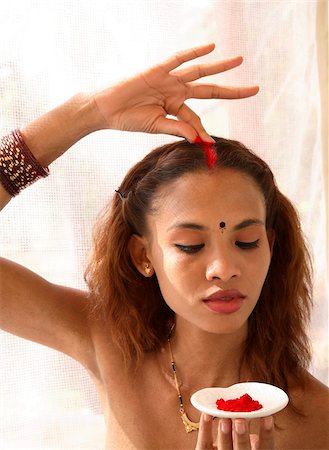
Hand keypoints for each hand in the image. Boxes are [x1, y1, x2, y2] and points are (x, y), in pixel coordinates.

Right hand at [92, 43, 258, 141]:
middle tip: (255, 89)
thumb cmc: (129, 119)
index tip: (210, 145)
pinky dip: (193, 53)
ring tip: (239, 60)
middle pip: (209, 89)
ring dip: (219, 66)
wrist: (106, 110)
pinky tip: (209, 47)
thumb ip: (178, 129)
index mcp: (176, 107)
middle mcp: (176, 91)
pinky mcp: (157, 70)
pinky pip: (178, 59)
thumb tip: (199, 139)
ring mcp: (168, 79)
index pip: (196, 118)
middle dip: (232, 90)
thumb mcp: (157, 126)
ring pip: (199, 71)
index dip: (203, 132)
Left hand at [195, 414, 274, 449]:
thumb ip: (251, 428)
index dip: (267, 433)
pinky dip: (205, 428)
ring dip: (224, 434)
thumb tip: (252, 407)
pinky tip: (206, 414)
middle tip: (240, 421)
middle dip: (241, 436)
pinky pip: (204, 442)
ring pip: (224, 447)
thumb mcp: (251, 441)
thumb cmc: (240, 444)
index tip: (268, 417)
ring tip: (224, 419)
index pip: (265, 447)